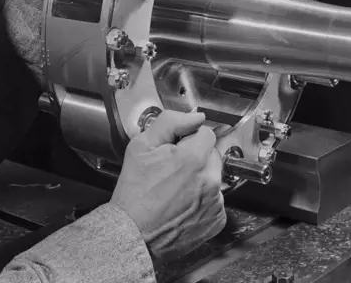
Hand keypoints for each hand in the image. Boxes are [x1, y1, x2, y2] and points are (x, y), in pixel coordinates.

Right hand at [110, 110, 225, 261]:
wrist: (134, 234)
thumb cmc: (135, 192)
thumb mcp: (142, 145)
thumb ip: (171, 122)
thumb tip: (196, 117)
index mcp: (194, 158)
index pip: (206, 133)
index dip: (189, 138)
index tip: (176, 149)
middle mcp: (210, 180)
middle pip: (211, 154)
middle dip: (196, 156)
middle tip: (172, 169)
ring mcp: (215, 202)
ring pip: (213, 176)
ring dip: (200, 177)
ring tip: (175, 189)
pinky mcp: (217, 220)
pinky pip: (215, 199)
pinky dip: (203, 199)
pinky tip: (183, 203)